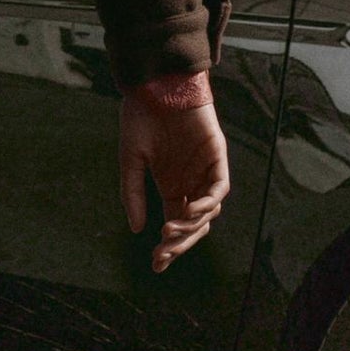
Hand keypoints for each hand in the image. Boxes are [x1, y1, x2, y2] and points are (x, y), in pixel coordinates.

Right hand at [119, 90, 229, 273]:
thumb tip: (137, 229)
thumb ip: (132, 194)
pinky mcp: (216, 155)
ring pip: (208, 211)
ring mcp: (204, 170)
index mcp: (171, 186)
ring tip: (170, 230)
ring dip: (191, 225)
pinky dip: (209, 202)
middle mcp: (190, 182)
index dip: (168, 248)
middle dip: (180, 244)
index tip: (155, 266)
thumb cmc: (140, 117)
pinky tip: (192, 210)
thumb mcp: (130, 161)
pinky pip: (219, 187)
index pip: (174, 225)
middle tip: (162, 254)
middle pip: (193, 224)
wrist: (154, 84)